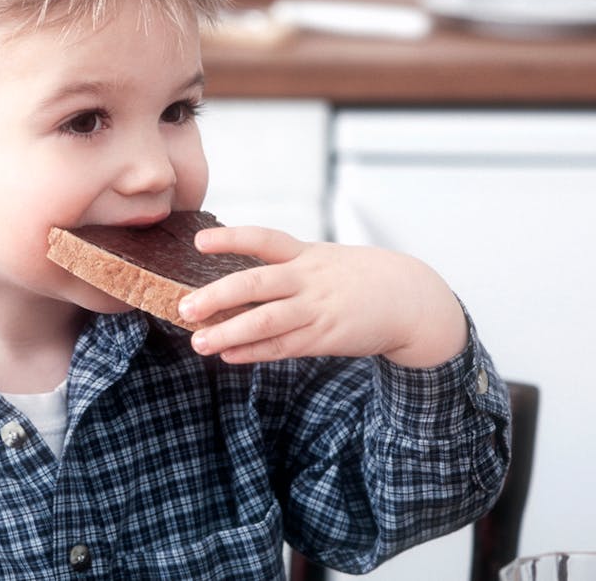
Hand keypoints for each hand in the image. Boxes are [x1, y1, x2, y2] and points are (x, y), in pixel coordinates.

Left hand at [177, 226, 467, 367]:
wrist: (410, 299)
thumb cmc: (358, 278)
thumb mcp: (324, 260)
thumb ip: (286, 267)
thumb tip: (238, 281)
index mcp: (306, 254)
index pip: (263, 239)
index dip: (231, 239)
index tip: (200, 242)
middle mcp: (308, 279)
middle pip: (256, 284)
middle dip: (217, 295)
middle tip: (185, 306)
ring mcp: (317, 310)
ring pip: (266, 322)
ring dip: (229, 333)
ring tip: (200, 342)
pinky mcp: (326, 338)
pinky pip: (284, 347)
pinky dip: (254, 352)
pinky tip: (230, 356)